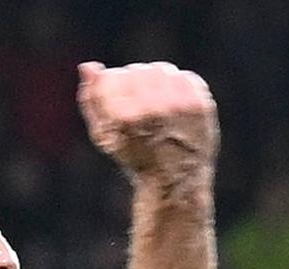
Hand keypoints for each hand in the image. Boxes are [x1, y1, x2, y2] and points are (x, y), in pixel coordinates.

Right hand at [78, 60, 215, 182]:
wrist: (177, 181)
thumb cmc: (135, 156)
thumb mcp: (103, 135)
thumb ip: (90, 100)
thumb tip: (88, 67)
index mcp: (125, 119)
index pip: (111, 77)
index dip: (112, 88)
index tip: (119, 104)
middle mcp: (153, 110)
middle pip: (135, 71)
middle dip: (134, 84)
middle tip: (140, 106)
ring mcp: (180, 107)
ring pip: (160, 69)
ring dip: (156, 82)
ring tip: (158, 105)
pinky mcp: (201, 105)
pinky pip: (185, 76)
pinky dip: (179, 87)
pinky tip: (176, 107)